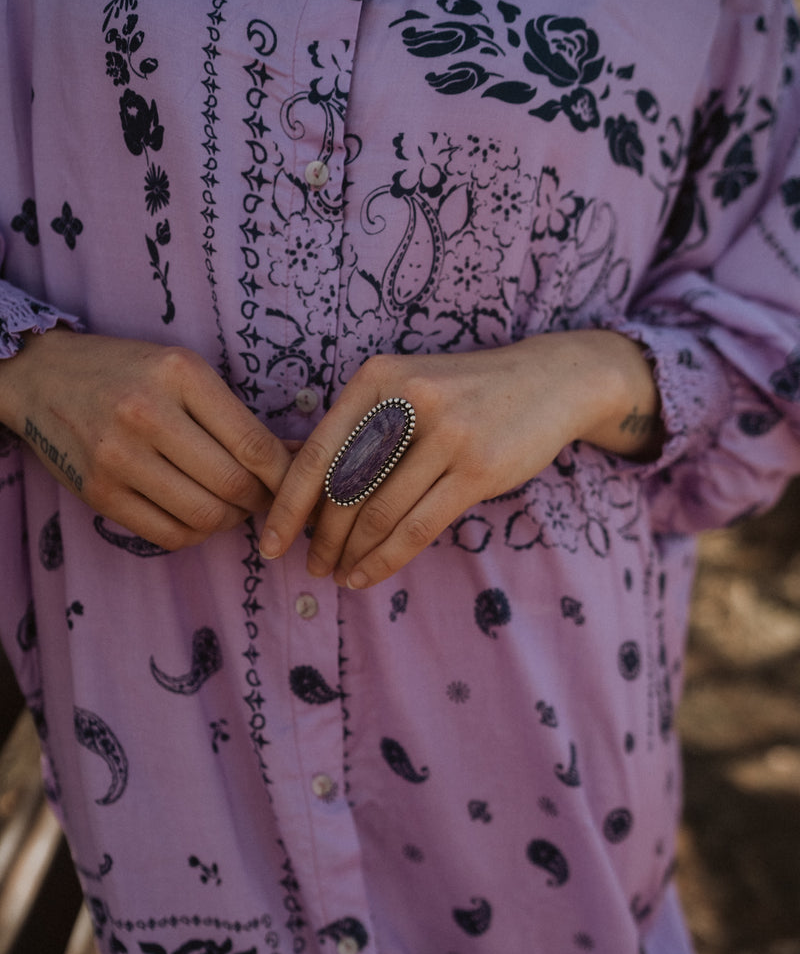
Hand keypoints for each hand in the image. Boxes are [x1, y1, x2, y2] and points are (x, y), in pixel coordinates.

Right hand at [0, 328, 292, 548]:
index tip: (297, 485)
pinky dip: (196, 534)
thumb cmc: (128, 373)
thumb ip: (237, 415)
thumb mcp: (183, 371)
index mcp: (180, 374)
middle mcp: (147, 414)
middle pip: (233, 485)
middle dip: (261, 501)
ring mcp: (118, 457)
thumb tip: (301, 454)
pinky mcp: (99, 493)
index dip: (285, 476)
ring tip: (231, 506)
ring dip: (230, 521)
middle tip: (264, 498)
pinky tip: (198, 516)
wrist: (43, 377)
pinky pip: (168, 535)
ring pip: (204, 516)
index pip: (253, 444)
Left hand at [259, 329, 662, 587]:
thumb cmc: (466, 396)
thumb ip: (362, 429)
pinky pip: (418, 527)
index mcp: (376, 377)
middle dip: (321, 538)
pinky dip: (386, 559)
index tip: (270, 543)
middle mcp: (406, 399)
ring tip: (339, 576)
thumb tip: (304, 496)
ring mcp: (445, 433)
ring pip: (378, 513)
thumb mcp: (408, 389)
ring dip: (352, 554)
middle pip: (344, 488)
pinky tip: (369, 575)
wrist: (550, 380)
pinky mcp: (477, 467)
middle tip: (311, 567)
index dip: (287, 505)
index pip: (317, 452)